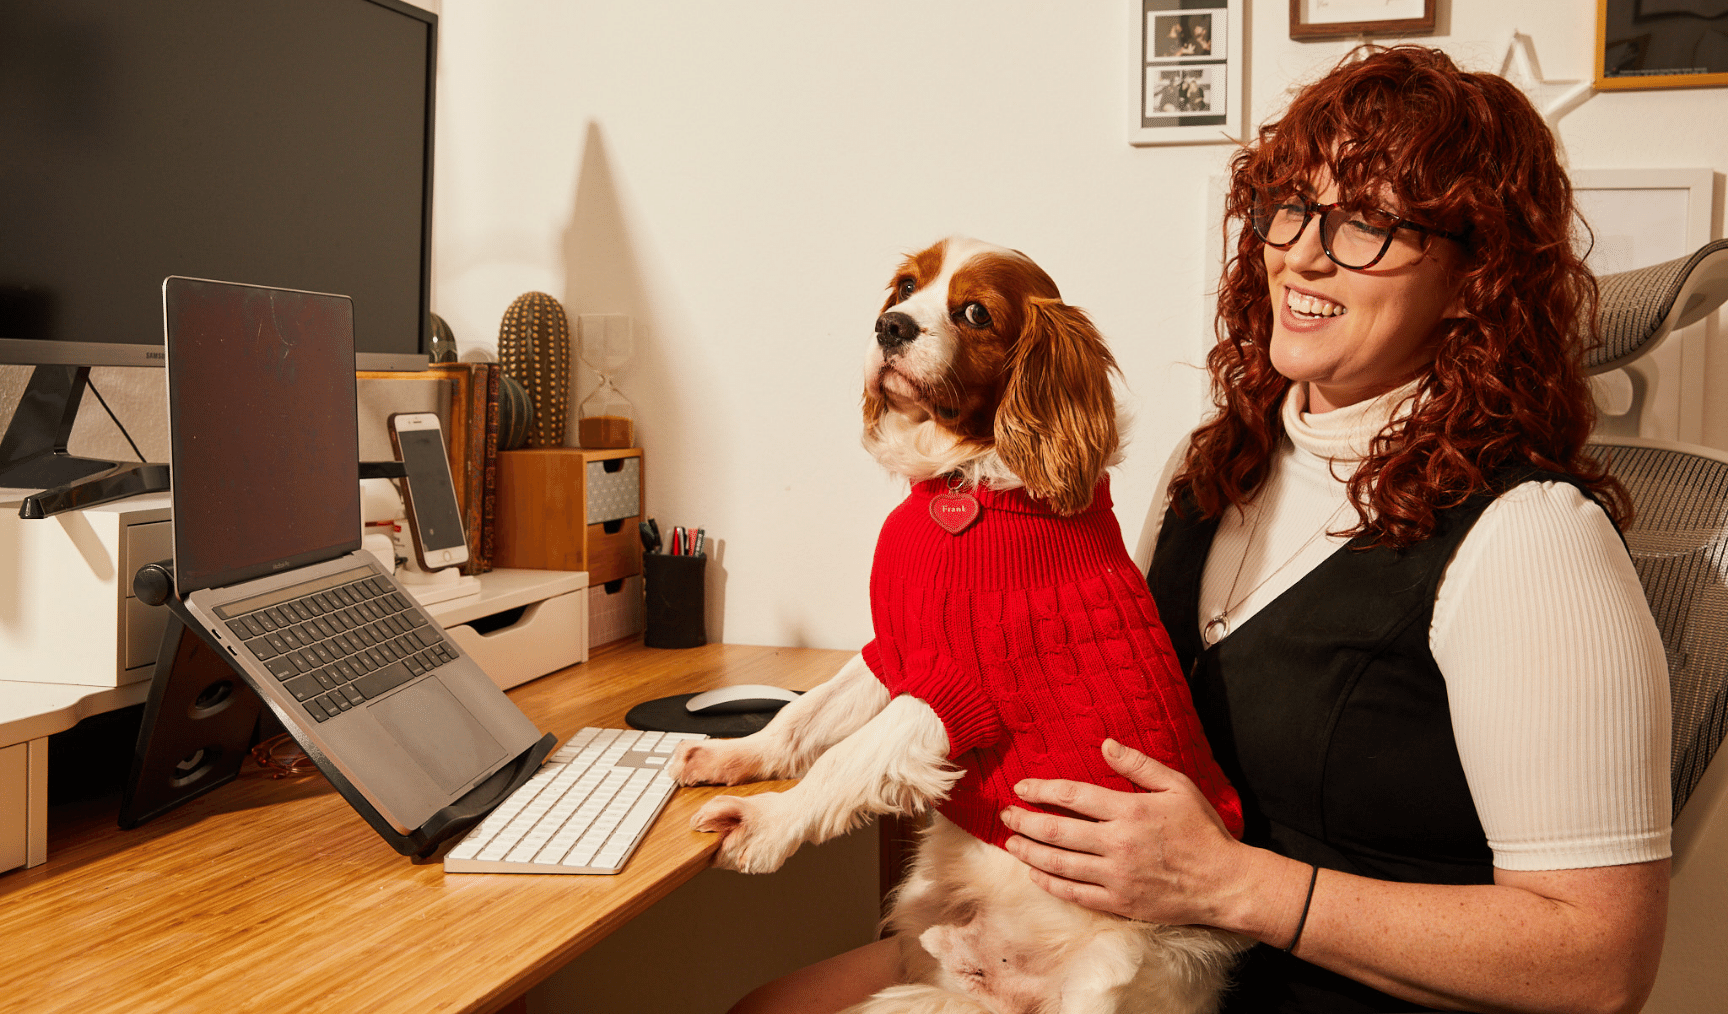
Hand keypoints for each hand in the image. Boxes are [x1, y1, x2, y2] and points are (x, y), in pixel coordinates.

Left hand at [999, 738, 1255, 927]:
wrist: (1224, 883)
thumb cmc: (1202, 831)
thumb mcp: (1178, 786)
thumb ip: (1139, 765)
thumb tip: (1105, 744)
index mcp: (1130, 811)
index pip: (1073, 796)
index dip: (1041, 790)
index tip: (1021, 787)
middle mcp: (1118, 844)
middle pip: (1056, 831)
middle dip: (1024, 821)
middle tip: (1004, 815)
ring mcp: (1116, 876)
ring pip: (1059, 863)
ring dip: (1029, 852)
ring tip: (1010, 843)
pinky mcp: (1119, 902)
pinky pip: (1074, 893)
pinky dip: (1050, 883)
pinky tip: (1035, 873)